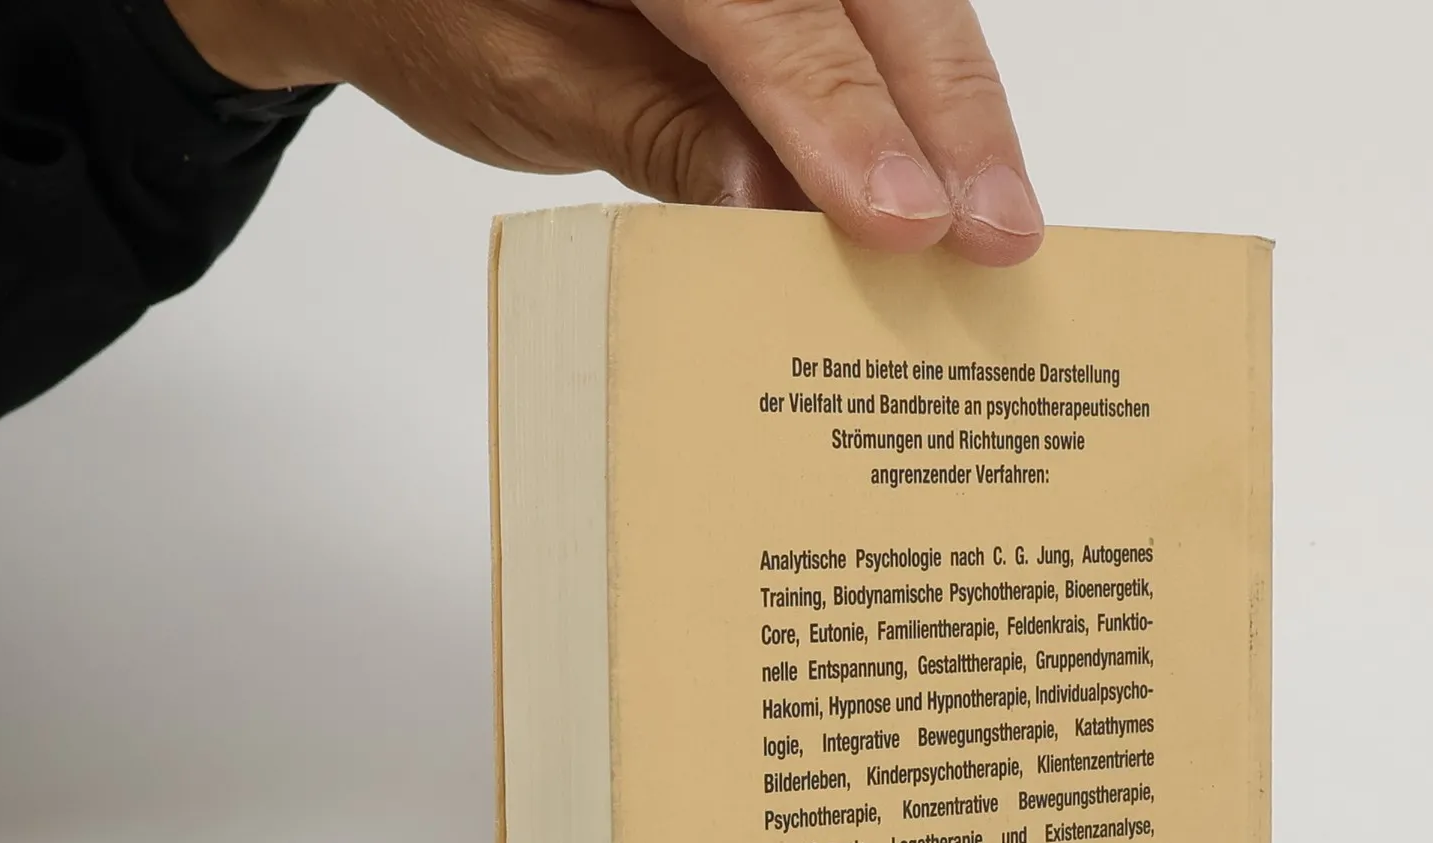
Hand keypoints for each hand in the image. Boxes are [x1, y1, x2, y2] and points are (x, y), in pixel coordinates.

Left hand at [166, 0, 1044, 264]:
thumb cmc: (432, 7)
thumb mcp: (519, 79)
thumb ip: (648, 126)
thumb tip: (770, 196)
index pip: (768, 10)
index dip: (844, 118)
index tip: (903, 220)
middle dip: (946, 109)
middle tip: (1001, 230)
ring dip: (952, 104)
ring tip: (999, 216)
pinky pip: (862, 12)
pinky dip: (910, 92)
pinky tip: (951, 171)